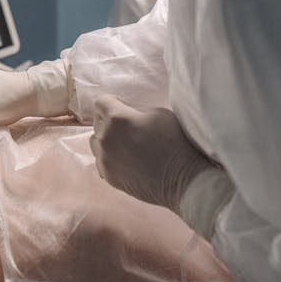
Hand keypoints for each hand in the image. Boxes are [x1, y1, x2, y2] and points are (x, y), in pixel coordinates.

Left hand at [90, 95, 217, 211]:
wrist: (185, 179)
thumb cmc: (176, 142)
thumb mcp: (159, 113)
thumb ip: (135, 111)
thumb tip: (126, 114)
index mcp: (117, 118)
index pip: (101, 102)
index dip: (113, 101)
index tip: (123, 106)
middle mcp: (105, 138)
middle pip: (97, 121)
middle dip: (109, 120)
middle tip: (128, 126)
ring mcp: (105, 159)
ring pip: (96, 142)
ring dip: (106, 139)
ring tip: (124, 144)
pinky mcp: (108, 176)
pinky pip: (101, 161)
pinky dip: (110, 158)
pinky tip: (125, 160)